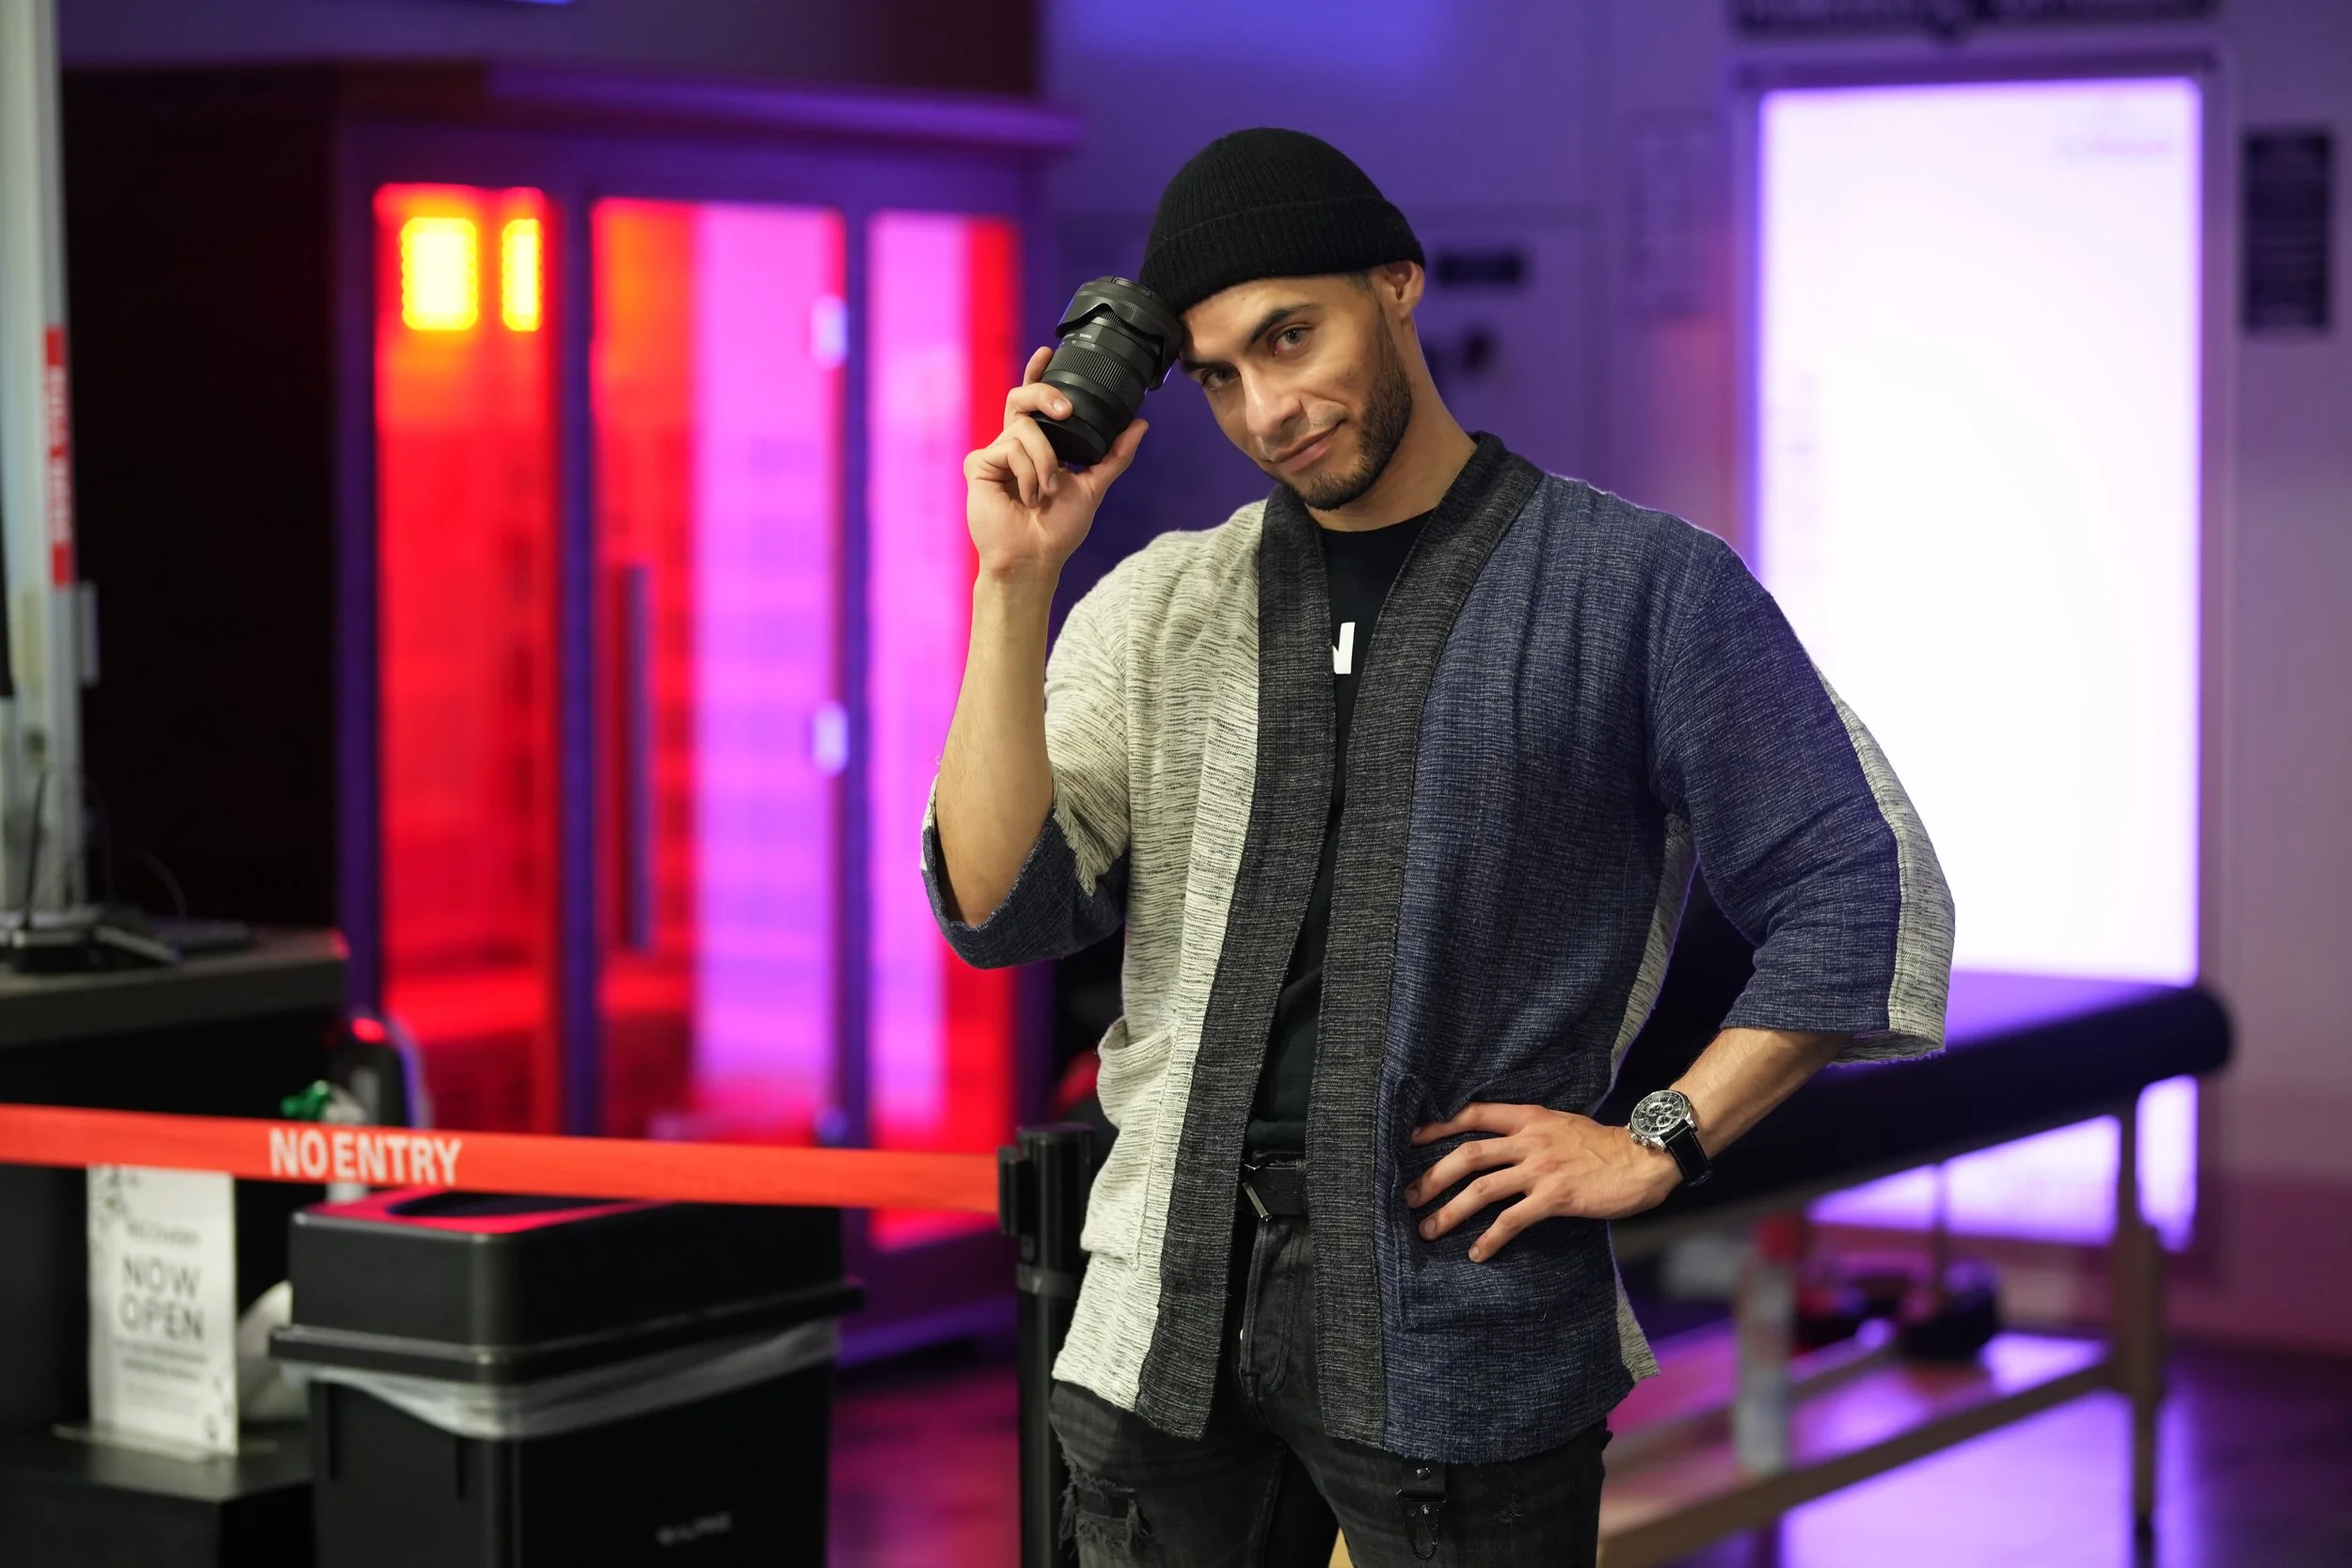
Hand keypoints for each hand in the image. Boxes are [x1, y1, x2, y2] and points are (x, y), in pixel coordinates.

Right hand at [964, 346, 1148, 585]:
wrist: (1035, 558)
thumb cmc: (1058, 530)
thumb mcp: (1093, 487)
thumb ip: (1114, 455)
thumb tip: (1140, 424)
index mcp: (1037, 446)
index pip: (1034, 402)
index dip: (1037, 375)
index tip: (1047, 352)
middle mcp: (1013, 444)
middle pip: (1022, 398)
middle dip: (1045, 393)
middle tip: (1065, 410)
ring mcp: (994, 453)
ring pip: (1024, 428)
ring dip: (1044, 462)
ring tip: (1044, 492)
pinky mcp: (979, 464)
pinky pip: (1010, 448)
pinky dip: (1028, 474)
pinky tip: (1026, 498)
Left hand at [1404, 1103, 1681, 1260]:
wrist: (1644, 1158)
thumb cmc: (1605, 1145)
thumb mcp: (1562, 1124)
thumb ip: (1531, 1131)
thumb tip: (1502, 1145)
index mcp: (1529, 1118)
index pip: (1473, 1114)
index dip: (1439, 1126)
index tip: (1411, 1139)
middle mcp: (1530, 1140)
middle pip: (1467, 1155)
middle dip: (1433, 1177)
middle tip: (1408, 1196)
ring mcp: (1541, 1169)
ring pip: (1482, 1189)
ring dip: (1450, 1211)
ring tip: (1429, 1229)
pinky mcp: (1555, 1197)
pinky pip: (1512, 1220)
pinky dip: (1490, 1238)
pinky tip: (1477, 1252)